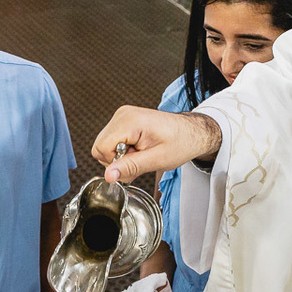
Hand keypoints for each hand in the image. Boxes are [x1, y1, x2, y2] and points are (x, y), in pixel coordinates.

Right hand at [92, 106, 221, 182]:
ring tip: (141, 154)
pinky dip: (123, 151)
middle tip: (140, 160)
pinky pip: (111, 142)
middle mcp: (122, 115)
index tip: (134, 162)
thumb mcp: (157, 160)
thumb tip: (108, 175)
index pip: (101, 148)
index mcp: (130, 121)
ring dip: (121, 157)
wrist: (191, 132)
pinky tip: (138, 150)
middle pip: (99, 147)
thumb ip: (130, 167)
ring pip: (104, 146)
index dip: (115, 162)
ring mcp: (122, 116)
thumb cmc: (180, 142)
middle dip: (117, 161)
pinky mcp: (123, 121)